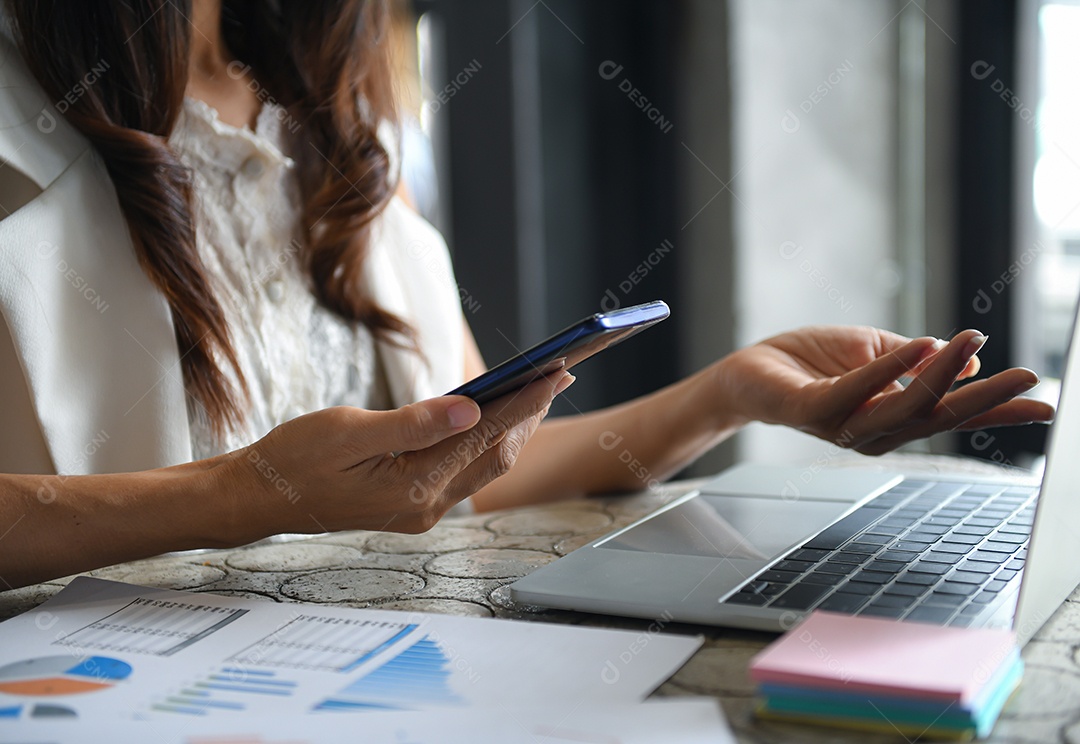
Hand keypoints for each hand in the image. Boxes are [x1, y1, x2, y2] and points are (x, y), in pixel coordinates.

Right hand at [223, 372, 574, 538]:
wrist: (260, 498)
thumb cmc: (294, 459)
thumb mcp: (347, 433)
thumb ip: (414, 424)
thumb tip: (472, 408)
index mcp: (413, 488)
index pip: (485, 435)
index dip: (524, 400)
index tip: (555, 369)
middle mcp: (426, 506)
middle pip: (497, 454)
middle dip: (530, 412)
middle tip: (560, 372)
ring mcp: (422, 511)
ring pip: (484, 464)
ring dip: (513, 427)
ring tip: (536, 389)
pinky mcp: (413, 506)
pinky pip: (464, 470)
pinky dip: (485, 440)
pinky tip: (493, 416)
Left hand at [715, 326, 1054, 454]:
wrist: (749, 371)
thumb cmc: (811, 363)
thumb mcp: (874, 353)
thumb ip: (916, 360)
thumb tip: (966, 362)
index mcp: (892, 418)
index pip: (952, 415)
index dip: (998, 411)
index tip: (1046, 404)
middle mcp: (874, 430)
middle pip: (938, 418)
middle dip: (986, 400)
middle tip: (1029, 379)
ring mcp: (843, 425)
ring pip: (904, 407)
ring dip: (942, 372)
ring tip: (974, 341)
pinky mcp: (814, 410)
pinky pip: (856, 391)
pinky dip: (889, 369)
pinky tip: (920, 345)